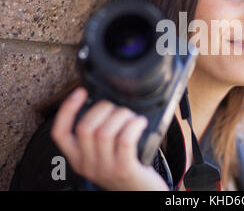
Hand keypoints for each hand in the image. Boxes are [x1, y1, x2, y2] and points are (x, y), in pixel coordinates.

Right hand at [51, 87, 168, 190]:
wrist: (142, 193)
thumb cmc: (125, 168)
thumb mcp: (104, 154)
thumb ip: (98, 135)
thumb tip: (105, 104)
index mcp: (78, 159)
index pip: (60, 133)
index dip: (67, 109)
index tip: (80, 91)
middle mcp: (87, 165)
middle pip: (85, 127)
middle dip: (104, 109)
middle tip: (118, 109)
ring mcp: (105, 169)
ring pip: (105, 132)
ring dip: (122, 116)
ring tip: (132, 117)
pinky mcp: (124, 170)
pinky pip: (125, 140)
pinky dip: (134, 125)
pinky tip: (140, 123)